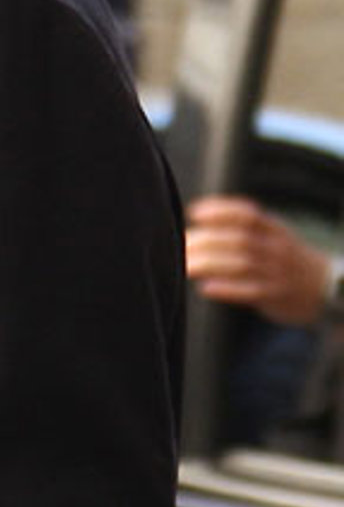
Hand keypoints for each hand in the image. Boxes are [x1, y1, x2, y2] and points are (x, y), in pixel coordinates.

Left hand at [184, 196, 332, 325]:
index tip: (195, 213)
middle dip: (206, 241)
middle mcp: (276, 248)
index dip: (221, 211)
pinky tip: (206, 288)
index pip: (248, 214)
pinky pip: (251, 291)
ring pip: (242, 264)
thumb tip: (195, 223)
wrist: (326, 286)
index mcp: (275, 229)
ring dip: (210, 264)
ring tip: (185, 266)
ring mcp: (277, 271)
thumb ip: (242, 228)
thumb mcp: (272, 235)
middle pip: (239, 239)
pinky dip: (227, 289)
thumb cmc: (285, 258)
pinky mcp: (276, 295)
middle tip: (181, 246)